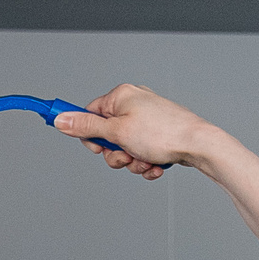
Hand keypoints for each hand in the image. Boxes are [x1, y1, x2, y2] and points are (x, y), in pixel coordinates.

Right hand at [53, 84, 221, 180]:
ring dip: (131, 161)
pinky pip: (140, 153)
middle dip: (115, 154)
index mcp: (121, 95)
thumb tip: (60, 119)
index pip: (90, 113)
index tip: (95, 148)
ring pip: (124, 149)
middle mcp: (134, 104)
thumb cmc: (162, 133)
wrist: (198, 145)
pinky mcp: (157, 135)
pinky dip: (145, 162)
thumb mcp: (116, 132)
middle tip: (126, 155)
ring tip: (145, 160)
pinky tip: (155, 163)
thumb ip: (86, 127)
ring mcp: (147, 120)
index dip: (89, 135)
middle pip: (106, 136)